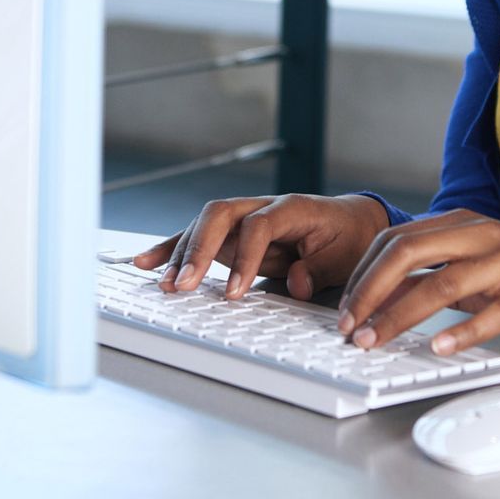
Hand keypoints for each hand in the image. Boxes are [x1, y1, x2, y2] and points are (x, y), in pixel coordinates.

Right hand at [132, 193, 390, 299]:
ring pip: (203, 225)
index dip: (246, 257)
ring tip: (165, 285)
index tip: (236, 292)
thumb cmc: (349, 238)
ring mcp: (244, 216)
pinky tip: (147, 263)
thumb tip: (294, 281)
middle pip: (221, 214)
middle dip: (199, 249)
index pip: (260, 224)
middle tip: (186, 285)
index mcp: (294, 207)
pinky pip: (198, 237)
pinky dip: (172, 249)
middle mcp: (262, 205)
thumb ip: (319, 269)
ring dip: (182, 254)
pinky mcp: (232, 232)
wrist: (352, 222)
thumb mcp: (345, 257)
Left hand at [333, 210, 499, 355]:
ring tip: (376, 341)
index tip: (345, 309)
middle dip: (370, 291)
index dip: (363, 275)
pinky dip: (463, 330)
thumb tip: (379, 299)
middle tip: (350, 327)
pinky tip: (439, 346)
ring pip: (444, 283)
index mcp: (460, 223)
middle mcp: (480, 234)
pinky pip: (494, 312)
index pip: (395, 240)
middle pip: (410, 252)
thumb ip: (433, 274)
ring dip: (401, 315)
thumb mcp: (474, 263)